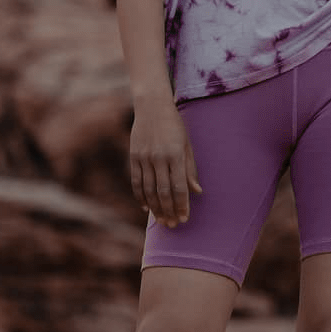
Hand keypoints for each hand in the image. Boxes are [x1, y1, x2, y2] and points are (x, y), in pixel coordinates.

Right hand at [129, 97, 200, 227]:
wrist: (152, 106)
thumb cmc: (174, 125)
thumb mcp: (186, 144)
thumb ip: (190, 168)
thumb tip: (197, 191)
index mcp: (175, 154)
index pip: (179, 186)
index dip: (182, 205)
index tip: (184, 218)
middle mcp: (158, 158)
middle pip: (163, 192)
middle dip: (168, 211)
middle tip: (172, 225)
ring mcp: (144, 158)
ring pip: (148, 190)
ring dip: (155, 208)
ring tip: (161, 220)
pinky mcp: (133, 157)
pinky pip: (136, 182)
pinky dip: (140, 197)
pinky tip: (145, 208)